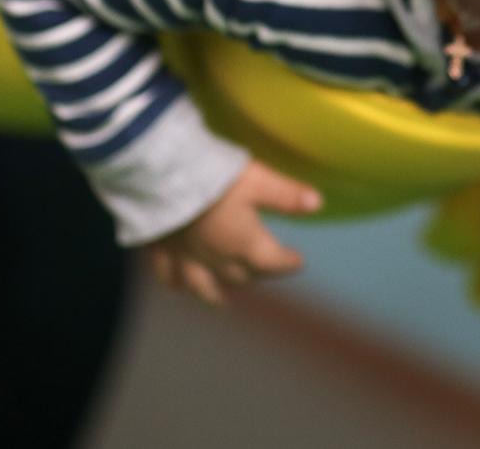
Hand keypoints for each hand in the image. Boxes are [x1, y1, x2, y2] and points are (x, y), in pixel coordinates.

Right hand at [148, 160, 321, 306]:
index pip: (272, 262)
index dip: (287, 263)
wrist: (160, 179)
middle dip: (255, 274)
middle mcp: (216, 259)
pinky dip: (174, 284)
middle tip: (263, 270)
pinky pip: (167, 275)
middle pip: (240, 275)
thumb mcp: (258, 180)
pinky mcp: (161, 250)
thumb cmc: (214, 177)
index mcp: (244, 244)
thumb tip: (319, 204)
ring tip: (221, 302)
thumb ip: (287, 195)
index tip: (298, 262)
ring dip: (214, 295)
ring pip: (203, 286)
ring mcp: (186, 258)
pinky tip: (175, 288)